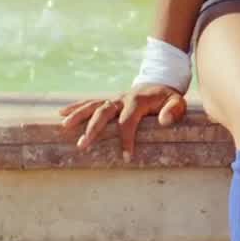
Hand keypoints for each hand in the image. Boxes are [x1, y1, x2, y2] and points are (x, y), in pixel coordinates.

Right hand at [59, 85, 187, 159]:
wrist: (160, 84)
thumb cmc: (168, 98)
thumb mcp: (178, 102)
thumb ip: (173, 110)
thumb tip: (164, 121)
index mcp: (137, 101)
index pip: (128, 121)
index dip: (126, 138)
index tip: (126, 156)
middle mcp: (122, 99)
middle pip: (104, 112)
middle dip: (93, 128)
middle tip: (82, 145)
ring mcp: (113, 99)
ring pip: (93, 105)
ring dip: (78, 115)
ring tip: (64, 126)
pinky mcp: (108, 100)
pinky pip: (90, 102)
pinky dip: (76, 106)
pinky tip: (61, 113)